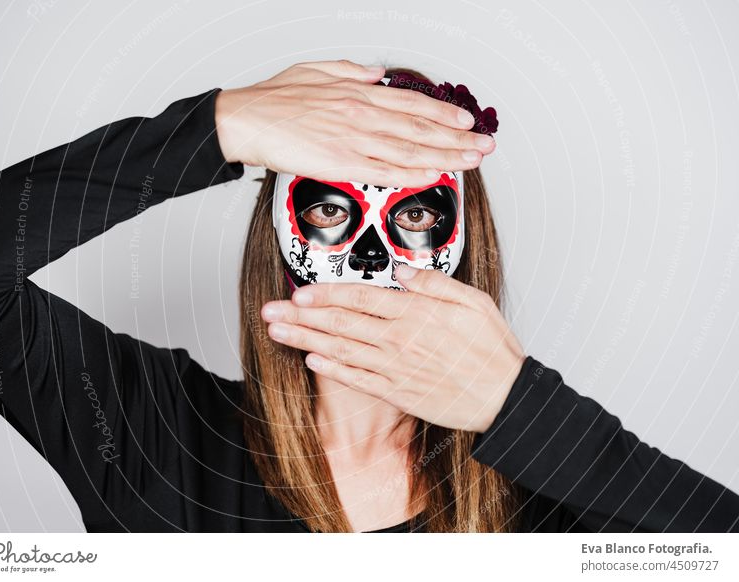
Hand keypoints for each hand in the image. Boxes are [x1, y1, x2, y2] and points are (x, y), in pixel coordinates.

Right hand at [214, 59, 496, 187]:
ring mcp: (355, 139)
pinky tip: (433, 176)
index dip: (443, 113)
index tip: (465, 121)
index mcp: (358, 92)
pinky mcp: (342, 163)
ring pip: (410, 148)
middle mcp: (363, 113)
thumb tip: (376, 74)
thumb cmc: (274, 99)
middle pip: (420, 127)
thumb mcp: (315, 69)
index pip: (412, 104)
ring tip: (470, 161)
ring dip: (445, 155)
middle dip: (457, 137)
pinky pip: (386, 170)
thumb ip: (350, 71)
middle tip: (483, 145)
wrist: (246, 119)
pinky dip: (412, 173)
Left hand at [259, 264, 525, 432]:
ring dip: (305, 340)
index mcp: (415, 314)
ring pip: (340, 350)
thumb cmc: (491, 349)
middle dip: (300, 316)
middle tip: (271, 311)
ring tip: (278, 333)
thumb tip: (401, 271)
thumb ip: (434, 283)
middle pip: (339, 323)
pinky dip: (331, 370)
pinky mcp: (397, 392)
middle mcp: (397, 340)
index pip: (358, 298)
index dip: (324, 294)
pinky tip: (311, 361)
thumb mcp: (473, 301)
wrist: (504, 398)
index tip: (299, 291)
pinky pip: (356, 379)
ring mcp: (394, 368)